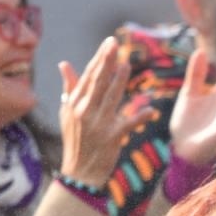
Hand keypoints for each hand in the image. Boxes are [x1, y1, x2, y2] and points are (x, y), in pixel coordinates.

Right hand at [59, 36, 155, 187]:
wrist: (80, 173)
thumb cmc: (75, 140)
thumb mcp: (67, 114)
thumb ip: (69, 88)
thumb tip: (64, 64)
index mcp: (75, 103)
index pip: (89, 76)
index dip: (99, 58)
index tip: (108, 43)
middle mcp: (85, 111)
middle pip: (98, 82)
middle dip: (106, 61)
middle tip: (115, 43)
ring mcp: (98, 124)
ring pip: (111, 98)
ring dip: (119, 81)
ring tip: (126, 65)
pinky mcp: (112, 138)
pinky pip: (128, 123)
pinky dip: (140, 117)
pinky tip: (151, 110)